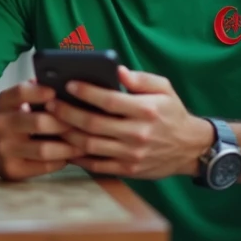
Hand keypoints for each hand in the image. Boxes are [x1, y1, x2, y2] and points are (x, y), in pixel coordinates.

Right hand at [0, 80, 85, 180]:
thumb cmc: (12, 121)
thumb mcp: (15, 104)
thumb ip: (34, 95)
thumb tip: (65, 86)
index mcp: (4, 104)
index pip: (20, 93)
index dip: (38, 92)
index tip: (56, 92)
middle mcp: (1, 125)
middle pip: (38, 122)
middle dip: (64, 123)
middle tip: (83, 124)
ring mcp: (5, 149)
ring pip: (44, 149)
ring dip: (68, 147)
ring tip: (83, 144)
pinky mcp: (12, 169)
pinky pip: (43, 167)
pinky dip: (60, 161)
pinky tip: (69, 157)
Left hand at [45, 67, 212, 178]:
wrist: (190, 148)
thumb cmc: (172, 114)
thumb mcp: (164, 89)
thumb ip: (141, 79)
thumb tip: (118, 71)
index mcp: (146, 110)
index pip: (109, 101)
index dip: (86, 93)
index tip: (69, 84)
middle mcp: (138, 133)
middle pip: (93, 124)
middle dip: (67, 113)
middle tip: (50, 104)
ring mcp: (132, 154)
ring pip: (90, 145)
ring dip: (67, 134)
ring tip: (52, 122)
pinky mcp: (128, 169)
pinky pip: (96, 165)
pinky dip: (78, 156)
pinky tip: (65, 145)